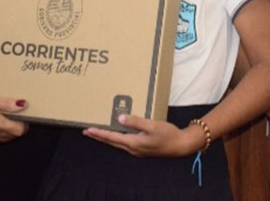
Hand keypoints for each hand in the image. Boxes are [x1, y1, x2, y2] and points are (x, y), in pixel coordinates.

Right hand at [0, 86, 28, 147]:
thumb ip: (8, 104)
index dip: (24, 123)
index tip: (23, 115)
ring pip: (1, 138)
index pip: (19, 131)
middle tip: (13, 114)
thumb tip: (23, 105)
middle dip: (15, 126)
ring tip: (0, 116)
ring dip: (5, 130)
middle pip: (11, 136)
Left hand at [82, 114, 201, 156]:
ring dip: (108, 137)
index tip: (88, 130)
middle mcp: (133, 149)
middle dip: (100, 136)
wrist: (181, 145)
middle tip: (88, 131)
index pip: (111, 138)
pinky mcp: (143, 148)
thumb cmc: (168, 135)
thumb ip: (135, 122)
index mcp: (133, 143)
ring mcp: (138, 150)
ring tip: (100, 132)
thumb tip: (119, 119)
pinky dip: (118, 138)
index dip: (99, 133)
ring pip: (118, 143)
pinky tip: (119, 133)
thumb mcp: (152, 126)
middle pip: (112, 142)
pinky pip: (125, 143)